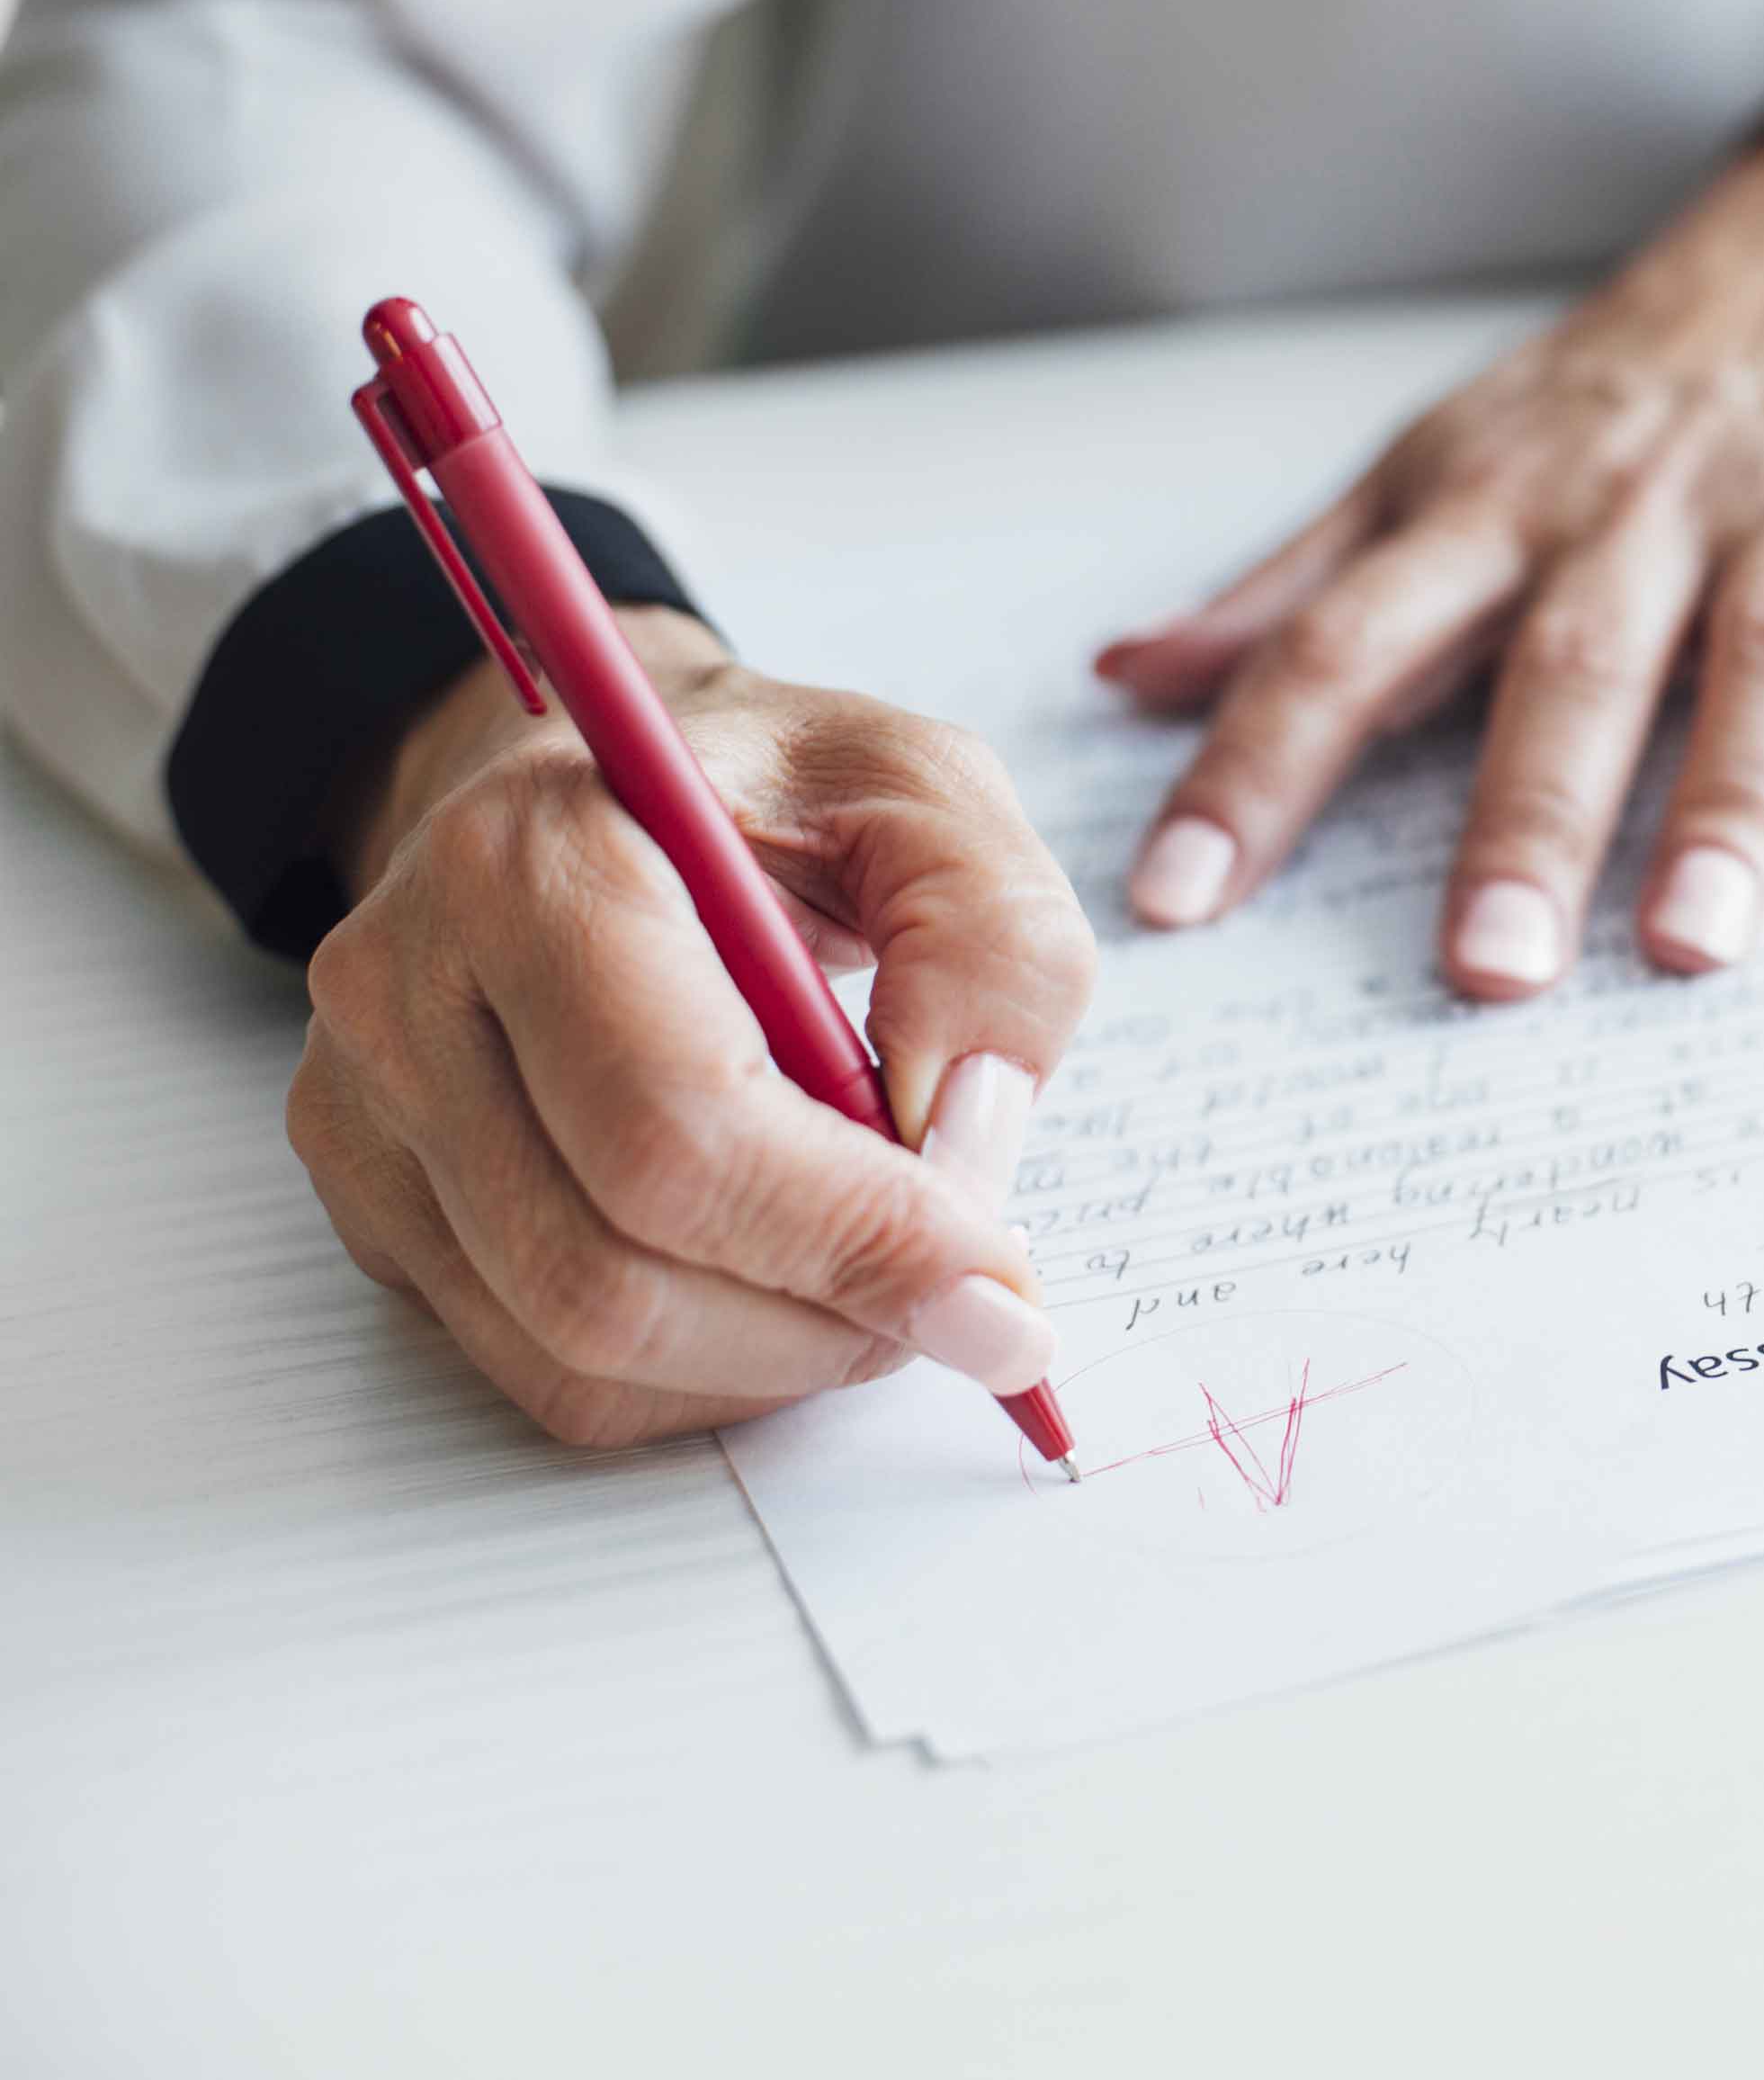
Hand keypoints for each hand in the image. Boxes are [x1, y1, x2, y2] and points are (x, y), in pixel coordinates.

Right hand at [290, 610, 1098, 1447]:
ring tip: (884, 1277)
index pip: (675, 1126)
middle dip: (826, 1319)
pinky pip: (541, 1371)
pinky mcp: (375, 1203)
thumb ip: (992, 944)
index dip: (854, 1238)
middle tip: (965, 1299)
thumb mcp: (928, 795)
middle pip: (610, 1273)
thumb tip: (960, 1141)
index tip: (1000, 1295)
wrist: (595, 787)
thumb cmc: (766, 793)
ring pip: (576, 1354)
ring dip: (774, 1358)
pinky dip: (700, 1372)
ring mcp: (367, 1111)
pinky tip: (784, 1284)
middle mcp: (409, 994)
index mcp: (532, 864)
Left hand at [1098, 141, 1763, 997]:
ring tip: (1692, 944)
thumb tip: (1131, 679)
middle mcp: (1634, 509)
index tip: (1180, 899)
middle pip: (1573, 664)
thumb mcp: (1435, 470)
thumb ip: (1296, 591)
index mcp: (1488, 504)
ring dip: (1730, 801)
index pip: (1347, 640)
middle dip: (1528, 817)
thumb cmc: (1606, 407)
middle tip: (1487, 968)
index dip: (1258, 764)